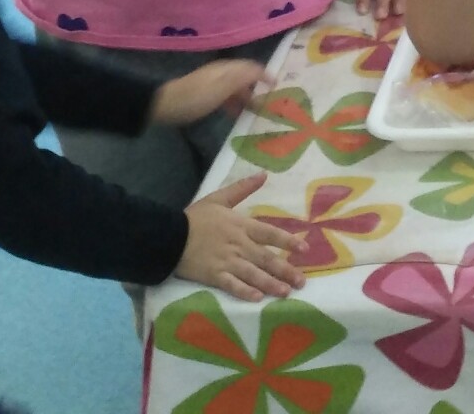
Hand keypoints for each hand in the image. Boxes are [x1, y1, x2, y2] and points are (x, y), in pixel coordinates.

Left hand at [152, 60, 269, 125]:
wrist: (165, 105)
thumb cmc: (196, 97)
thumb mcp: (222, 87)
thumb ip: (244, 78)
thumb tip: (266, 72)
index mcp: (228, 69)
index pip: (253, 67)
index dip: (267, 76)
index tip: (280, 89)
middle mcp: (223, 73)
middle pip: (247, 78)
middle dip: (260, 89)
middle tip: (272, 105)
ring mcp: (214, 84)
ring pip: (238, 89)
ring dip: (249, 98)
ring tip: (259, 114)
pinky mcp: (207, 96)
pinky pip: (228, 98)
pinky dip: (237, 105)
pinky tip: (238, 116)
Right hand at [177, 173, 307, 303]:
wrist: (168, 235)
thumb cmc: (195, 217)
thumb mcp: (219, 198)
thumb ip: (243, 188)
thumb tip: (264, 174)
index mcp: (241, 226)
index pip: (270, 234)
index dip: (288, 241)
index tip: (305, 249)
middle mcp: (239, 245)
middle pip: (267, 258)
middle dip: (286, 270)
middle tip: (302, 282)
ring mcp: (227, 262)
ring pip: (253, 274)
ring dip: (271, 284)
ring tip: (286, 292)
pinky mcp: (214, 276)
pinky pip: (232, 286)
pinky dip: (245, 292)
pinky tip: (258, 299)